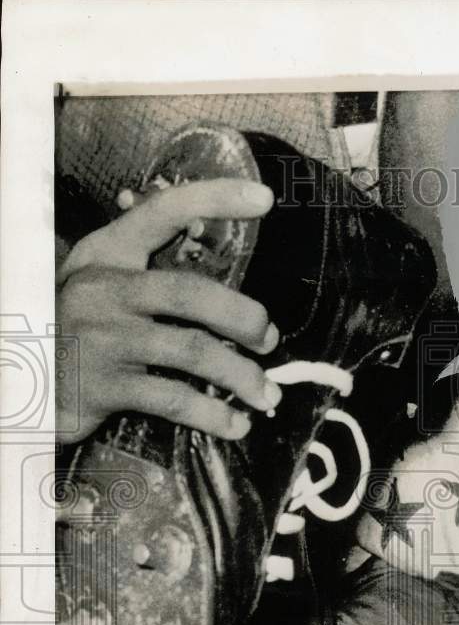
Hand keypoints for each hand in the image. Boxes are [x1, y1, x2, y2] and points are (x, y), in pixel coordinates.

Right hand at [57, 178, 279, 444]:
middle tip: (268, 340)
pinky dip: (213, 415)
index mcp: (109, 255)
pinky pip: (172, 399)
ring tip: (266, 395)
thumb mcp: (104, 286)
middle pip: (192, 292)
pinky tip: (237, 425)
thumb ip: (154, 273)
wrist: (19, 379)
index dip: (215, 198)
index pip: (163, 212)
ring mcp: (102, 338)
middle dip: (244, 317)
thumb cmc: (77, 328)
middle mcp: (104, 289)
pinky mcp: (102, 386)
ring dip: (241, 375)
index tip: (265, 198)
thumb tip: (235, 296)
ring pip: (192, 351)